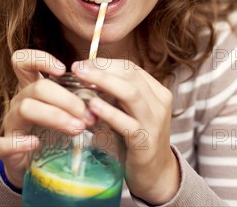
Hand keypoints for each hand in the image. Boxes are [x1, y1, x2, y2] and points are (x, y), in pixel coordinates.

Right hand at [0, 49, 95, 187]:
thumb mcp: (66, 111)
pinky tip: (35, 143)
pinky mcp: (5, 150)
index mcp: (32, 89)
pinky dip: (19, 143)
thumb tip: (108, 89)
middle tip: (89, 116)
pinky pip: (2, 143)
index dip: (40, 59)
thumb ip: (80, 99)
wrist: (37, 169)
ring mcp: (11, 124)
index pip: (24, 62)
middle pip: (37, 87)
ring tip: (77, 128)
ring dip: (55, 116)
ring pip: (25, 108)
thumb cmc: (54, 133)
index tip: (63, 70)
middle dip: (67, 99)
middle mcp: (19, 102)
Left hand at [71, 58, 179, 204]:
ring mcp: (154, 122)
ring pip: (130, 94)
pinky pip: (126, 123)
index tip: (82, 63)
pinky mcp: (145, 142)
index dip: (105, 63)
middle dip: (101, 69)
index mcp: (157, 92)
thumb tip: (85, 76)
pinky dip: (108, 112)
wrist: (155, 173)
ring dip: (103, 83)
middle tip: (77, 67)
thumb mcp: (132, 111)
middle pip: (130, 76)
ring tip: (81, 79)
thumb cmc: (137, 138)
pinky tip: (92, 106)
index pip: (130, 68)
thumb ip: (116, 95)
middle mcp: (159, 103)